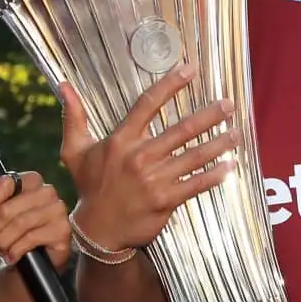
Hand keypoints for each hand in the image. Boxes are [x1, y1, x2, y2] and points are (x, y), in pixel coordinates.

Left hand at [0, 171, 70, 270]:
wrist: (32, 260)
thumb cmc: (13, 232)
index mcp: (30, 181)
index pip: (5, 182)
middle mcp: (47, 191)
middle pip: (8, 209)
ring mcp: (57, 210)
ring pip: (19, 224)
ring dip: (4, 241)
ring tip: (3, 248)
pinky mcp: (62, 230)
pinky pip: (30, 238)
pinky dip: (16, 250)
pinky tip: (13, 256)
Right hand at [58, 65, 239, 251]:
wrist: (98, 231)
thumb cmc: (90, 186)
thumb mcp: (74, 151)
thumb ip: (74, 117)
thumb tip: (63, 85)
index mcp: (121, 140)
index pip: (147, 104)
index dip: (170, 85)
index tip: (190, 70)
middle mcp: (139, 157)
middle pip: (181, 129)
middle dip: (208, 115)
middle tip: (228, 104)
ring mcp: (154, 179)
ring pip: (193, 156)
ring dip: (218, 143)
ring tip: (237, 132)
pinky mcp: (166, 200)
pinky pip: (195, 184)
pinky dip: (215, 175)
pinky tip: (230, 165)